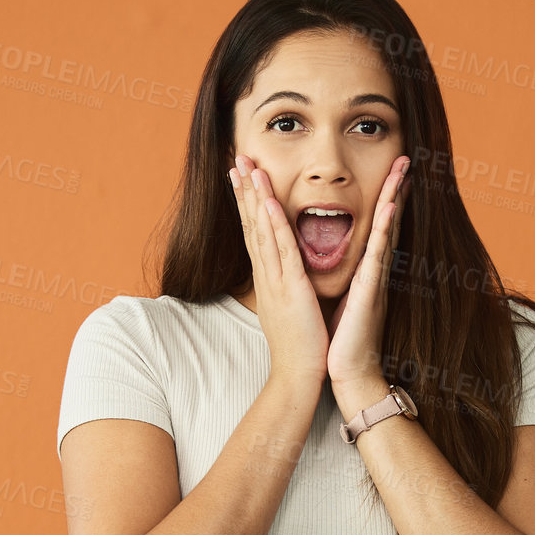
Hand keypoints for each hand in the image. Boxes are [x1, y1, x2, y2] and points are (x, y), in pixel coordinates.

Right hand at [229, 154, 327, 385]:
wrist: (298, 375)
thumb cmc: (298, 346)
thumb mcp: (288, 308)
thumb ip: (285, 287)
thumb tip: (284, 276)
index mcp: (269, 278)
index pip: (254, 233)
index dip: (247, 204)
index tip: (241, 177)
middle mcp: (267, 275)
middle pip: (251, 225)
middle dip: (243, 191)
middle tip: (236, 159)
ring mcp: (275, 280)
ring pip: (262, 231)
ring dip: (254, 197)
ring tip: (247, 167)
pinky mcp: (290, 288)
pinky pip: (281, 250)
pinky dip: (274, 224)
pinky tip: (268, 202)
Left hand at [326, 154, 410, 386]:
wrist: (351, 372)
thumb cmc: (345, 339)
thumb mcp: (346, 300)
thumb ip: (351, 280)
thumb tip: (348, 265)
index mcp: (367, 271)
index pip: (377, 227)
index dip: (384, 198)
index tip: (391, 172)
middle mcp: (376, 270)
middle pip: (388, 220)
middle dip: (396, 188)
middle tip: (404, 158)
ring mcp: (376, 278)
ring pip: (387, 230)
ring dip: (395, 197)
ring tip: (402, 169)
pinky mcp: (370, 290)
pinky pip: (377, 253)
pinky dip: (385, 229)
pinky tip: (389, 207)